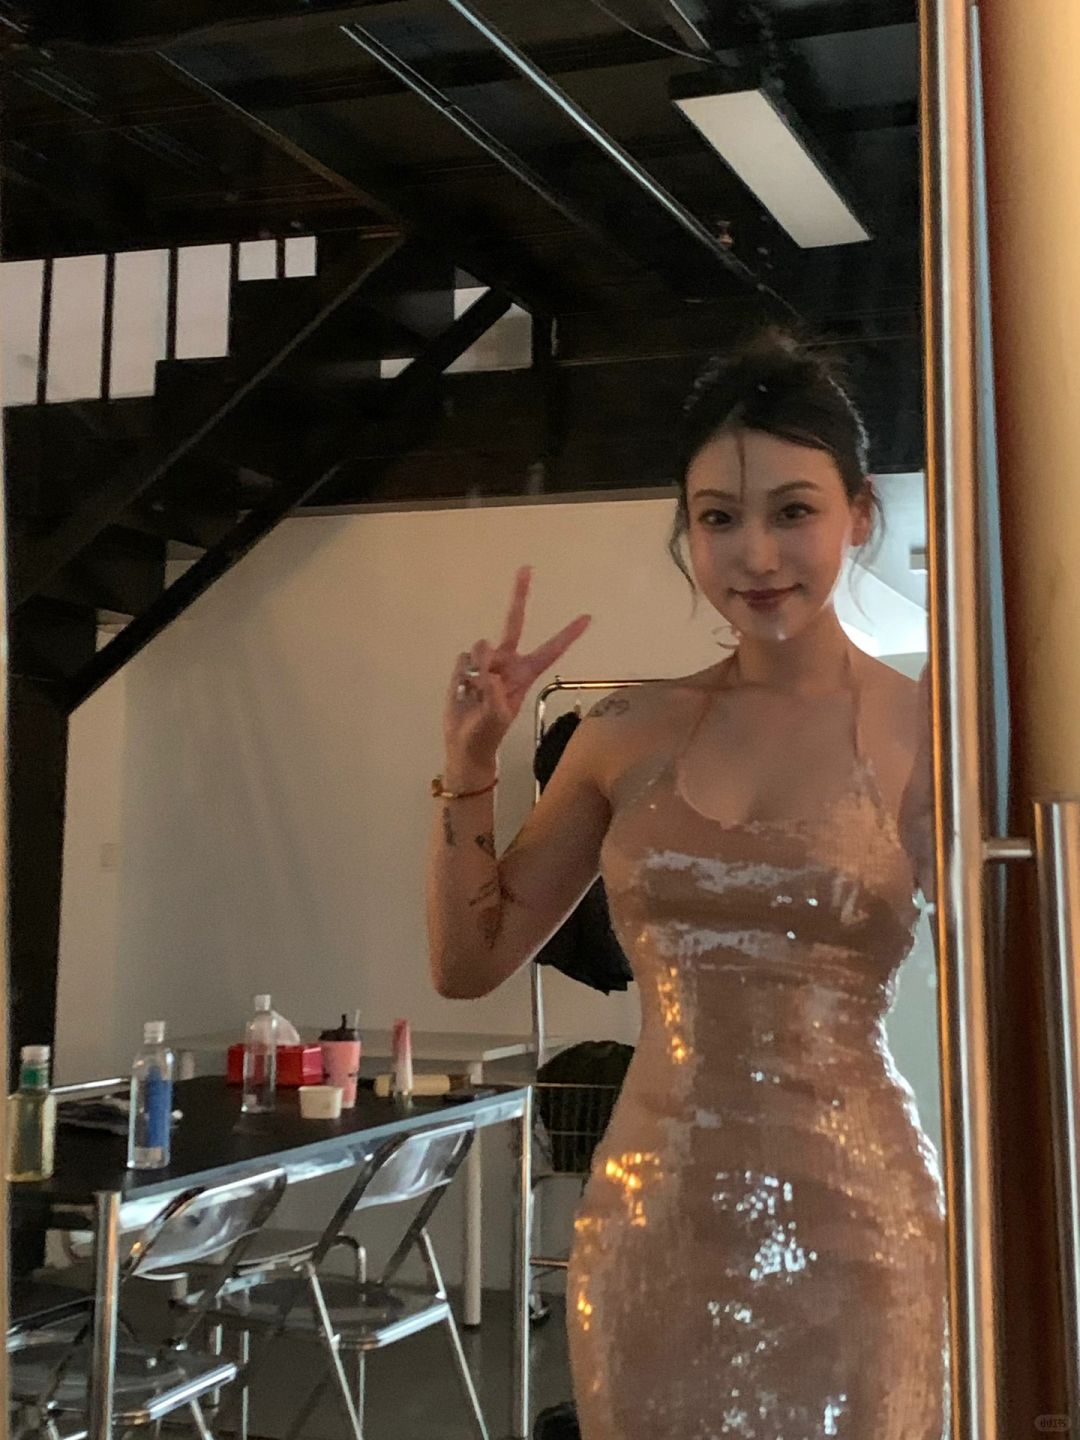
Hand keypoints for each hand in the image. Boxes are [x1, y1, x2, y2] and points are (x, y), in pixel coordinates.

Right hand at [443, 566, 590, 770]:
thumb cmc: (488, 732)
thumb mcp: (498, 716)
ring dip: (477, 666)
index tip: (587, 618)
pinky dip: (460, 675)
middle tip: (526, 568)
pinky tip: (462, 690)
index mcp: (524, 674)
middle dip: (520, 595)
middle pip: (513, 622)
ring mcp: (485, 663)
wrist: (464, 743)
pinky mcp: (464, 666)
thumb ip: (494, 690)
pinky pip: (462, 660)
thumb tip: (485, 667)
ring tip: (475, 692)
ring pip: (481, 647)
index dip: (568, 634)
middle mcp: (507, 662)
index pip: (551, 650)